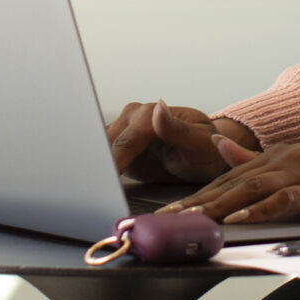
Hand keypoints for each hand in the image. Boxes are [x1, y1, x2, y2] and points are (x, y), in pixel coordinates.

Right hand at [107, 100, 259, 184]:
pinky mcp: (119, 145)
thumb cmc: (206, 150)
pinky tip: (97, 185)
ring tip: (92, 189)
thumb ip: (178, 129)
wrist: (204, 156)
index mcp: (150, 114)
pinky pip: (103, 156)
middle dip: (99, 166)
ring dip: (95, 167)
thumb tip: (158, 108)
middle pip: (106, 144)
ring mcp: (124, 129)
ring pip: (99, 148)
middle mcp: (133, 116)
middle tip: (94, 191)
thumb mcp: (199, 143)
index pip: (125, 141)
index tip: (104, 181)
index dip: (113, 163)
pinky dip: (99, 169)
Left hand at [164, 135, 299, 225]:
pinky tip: (236, 221)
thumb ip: (259, 160)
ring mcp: (298, 172)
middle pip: (230, 182)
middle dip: (195, 201)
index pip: (229, 176)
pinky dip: (256, 211)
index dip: (198, 192)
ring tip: (189, 220)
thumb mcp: (299, 163)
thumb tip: (222, 150)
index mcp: (276, 155)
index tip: (171, 209)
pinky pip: (280, 200)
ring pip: (247, 189)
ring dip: (215, 205)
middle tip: (166, 218)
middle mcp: (281, 159)